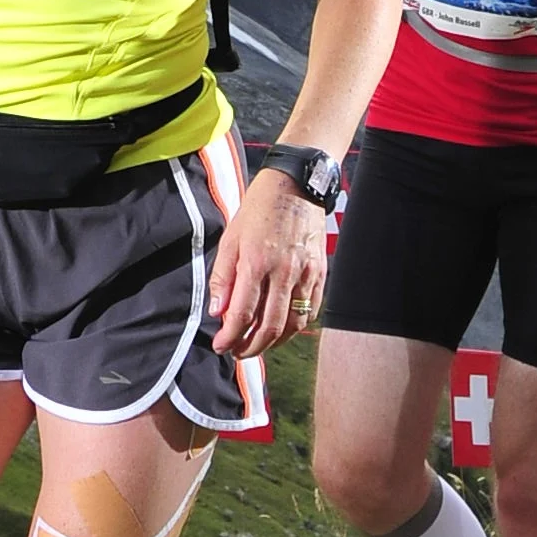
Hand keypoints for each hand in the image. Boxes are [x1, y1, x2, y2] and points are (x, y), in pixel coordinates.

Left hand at [207, 173, 328, 355]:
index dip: (229, 337)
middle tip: (237, 352)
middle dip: (250, 347)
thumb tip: (217, 310)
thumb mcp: (231, 237)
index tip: (220, 346)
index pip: (242, 314)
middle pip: (269, 326)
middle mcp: (283, 272)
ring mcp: (305, 274)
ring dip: (273, 342)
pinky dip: (296, 327)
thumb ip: (222, 277)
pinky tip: (282, 330)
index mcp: (256, 262)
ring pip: (292, 324)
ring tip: (257, 345)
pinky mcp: (320, 273)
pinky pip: (310, 311)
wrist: (296, 184)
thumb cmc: (260, 208)